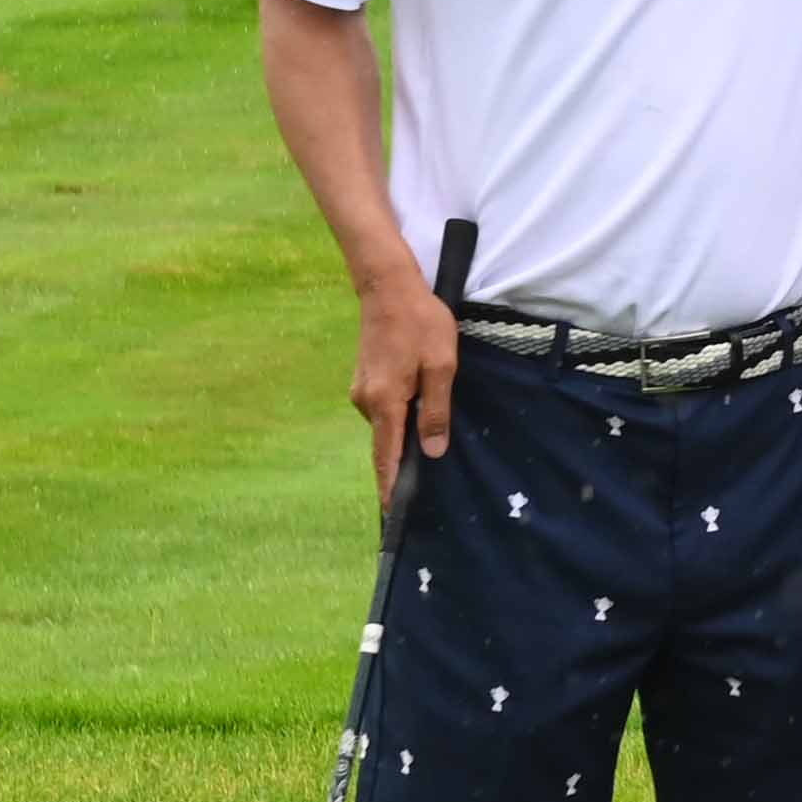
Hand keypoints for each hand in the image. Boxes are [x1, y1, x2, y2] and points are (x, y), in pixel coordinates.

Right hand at [347, 272, 459, 510]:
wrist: (389, 286)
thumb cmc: (420, 323)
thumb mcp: (440, 366)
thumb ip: (436, 410)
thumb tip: (433, 451)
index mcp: (384, 402)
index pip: (386, 457)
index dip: (391, 486)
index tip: (394, 514)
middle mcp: (365, 402)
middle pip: (386, 444)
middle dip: (402, 464)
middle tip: (426, 485)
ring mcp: (361, 391)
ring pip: (386, 425)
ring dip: (403, 436)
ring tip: (428, 446)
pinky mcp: (365, 381)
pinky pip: (384, 410)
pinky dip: (398, 418)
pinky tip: (417, 413)